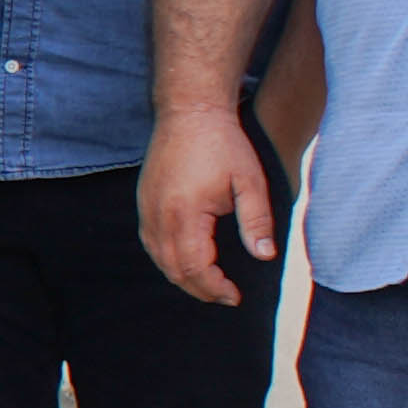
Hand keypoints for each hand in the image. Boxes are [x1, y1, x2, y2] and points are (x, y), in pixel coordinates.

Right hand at [140, 98, 276, 307]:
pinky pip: (151, 243)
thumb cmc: (223, 144)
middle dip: (200, 289)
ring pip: (158, 259)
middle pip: (174, 270)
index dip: (216, 288)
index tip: (236, 295)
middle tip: (225, 296)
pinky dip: (167, 260)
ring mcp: (147, 208)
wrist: (190, 111)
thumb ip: (257, 221)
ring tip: (209, 283)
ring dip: (183, 277)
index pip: (196, 268)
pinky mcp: (143, 202)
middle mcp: (159, 215)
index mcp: (186, 213)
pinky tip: (187, 260)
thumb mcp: (250, 181)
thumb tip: (264, 256)